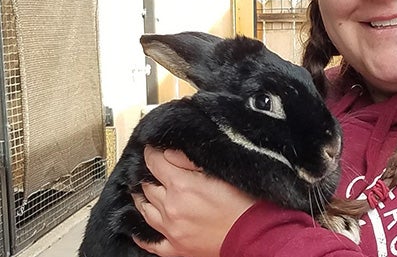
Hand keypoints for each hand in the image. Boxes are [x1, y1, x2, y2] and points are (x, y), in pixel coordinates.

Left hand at [132, 147, 255, 256]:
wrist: (254, 234)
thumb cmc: (244, 202)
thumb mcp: (220, 171)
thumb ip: (189, 160)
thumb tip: (167, 153)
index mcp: (182, 186)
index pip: (155, 163)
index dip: (152, 152)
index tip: (152, 149)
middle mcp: (171, 208)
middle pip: (148, 186)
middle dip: (149, 174)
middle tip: (153, 169)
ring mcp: (171, 230)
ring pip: (145, 210)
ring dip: (144, 198)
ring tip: (146, 190)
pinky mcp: (175, 249)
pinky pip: (150, 242)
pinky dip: (143, 233)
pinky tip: (141, 226)